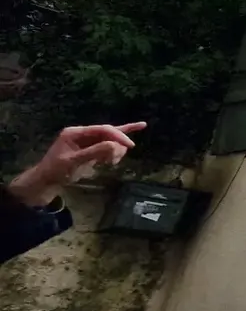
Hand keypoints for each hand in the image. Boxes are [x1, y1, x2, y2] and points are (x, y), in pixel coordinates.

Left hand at [6, 123, 145, 205]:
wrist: (46, 181)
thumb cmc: (57, 171)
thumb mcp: (74, 162)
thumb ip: (95, 152)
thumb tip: (116, 146)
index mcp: (75, 132)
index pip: (102, 129)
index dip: (118, 136)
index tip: (130, 146)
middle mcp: (82, 134)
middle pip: (108, 133)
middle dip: (117, 144)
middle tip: (115, 160)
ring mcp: (86, 141)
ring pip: (110, 140)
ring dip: (115, 150)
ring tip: (110, 163)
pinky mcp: (90, 149)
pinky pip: (107, 145)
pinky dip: (115, 149)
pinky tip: (133, 133)